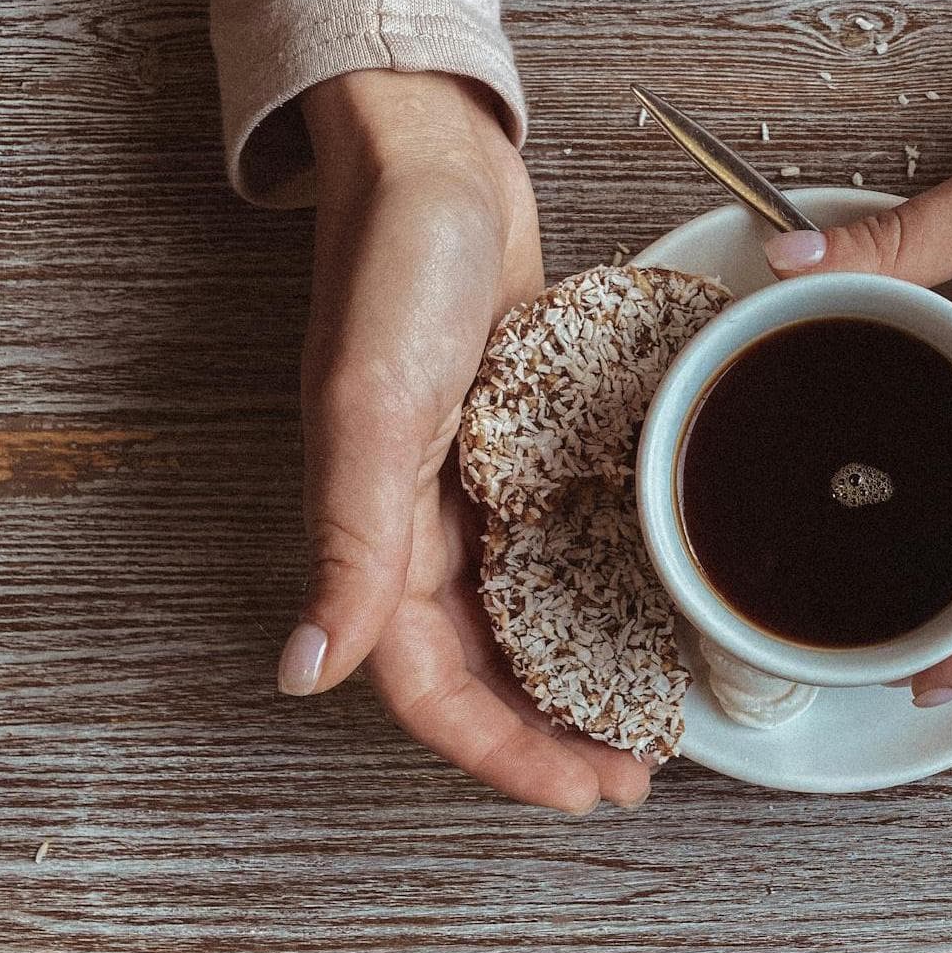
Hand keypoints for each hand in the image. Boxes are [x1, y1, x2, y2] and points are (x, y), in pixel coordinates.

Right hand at [276, 70, 651, 813]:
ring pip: (524, 620)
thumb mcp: (372, 407)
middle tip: (631, 777)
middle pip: (484, 670)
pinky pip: (557, 549)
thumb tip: (304, 671)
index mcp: (375, 530)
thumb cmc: (396, 263)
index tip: (581, 792)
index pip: (431, 687)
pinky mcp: (520, 448)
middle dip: (552, 736)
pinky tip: (647, 611)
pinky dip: (597, 592)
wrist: (437, 160)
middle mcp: (421, 526)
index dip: (501, 754)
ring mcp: (474, 490)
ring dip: (576, 678)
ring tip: (647, 720)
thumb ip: (347, 543)